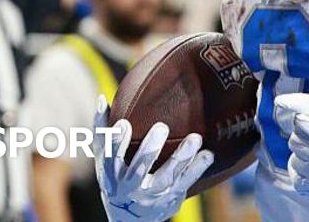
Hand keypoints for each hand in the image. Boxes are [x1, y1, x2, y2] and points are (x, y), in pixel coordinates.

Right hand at [93, 96, 213, 221]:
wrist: (129, 219)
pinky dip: (197, 169)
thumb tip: (101, 99)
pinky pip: (185, 183)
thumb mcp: (105, 161)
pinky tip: (207, 154)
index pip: (110, 159)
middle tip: (161, 127)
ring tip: (195, 139)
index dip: (115, 143)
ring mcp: (152, 195)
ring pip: (167, 177)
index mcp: (111, 176)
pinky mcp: (170, 198)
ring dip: (182, 157)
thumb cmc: (117, 178)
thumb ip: (103, 133)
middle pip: (139, 170)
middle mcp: (131, 187)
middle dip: (149, 150)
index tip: (123, 123)